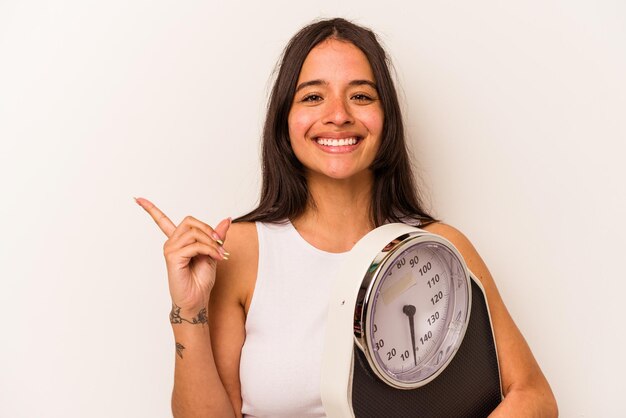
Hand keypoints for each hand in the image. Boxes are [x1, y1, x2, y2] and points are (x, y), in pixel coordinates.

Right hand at [135, 197, 230, 313]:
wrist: (197, 300)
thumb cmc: (201, 279)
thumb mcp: (213, 253)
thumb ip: (217, 236)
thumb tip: (226, 219)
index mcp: (178, 242)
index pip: (161, 221)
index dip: (150, 209)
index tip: (137, 198)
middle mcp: (171, 243)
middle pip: (189, 221)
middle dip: (208, 229)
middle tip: (220, 243)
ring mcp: (170, 250)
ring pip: (193, 232)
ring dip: (211, 242)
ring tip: (220, 254)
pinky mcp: (173, 257)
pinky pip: (194, 245)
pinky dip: (209, 250)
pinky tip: (216, 257)